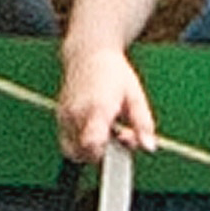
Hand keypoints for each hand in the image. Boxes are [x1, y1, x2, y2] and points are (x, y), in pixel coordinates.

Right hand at [60, 48, 156, 167]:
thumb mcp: (135, 96)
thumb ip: (143, 124)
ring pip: (75, 151)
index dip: (105, 156)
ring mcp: (65, 117)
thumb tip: (149, 147)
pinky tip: (97, 128)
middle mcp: (76, 114)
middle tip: (121, 135)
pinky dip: (82, 144)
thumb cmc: (114, 74)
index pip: (91, 143)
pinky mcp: (60, 118)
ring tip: (108, 131)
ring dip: (92, 150)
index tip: (119, 149)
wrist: (88, 54)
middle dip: (104, 154)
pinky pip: (69, 143)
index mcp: (98, 108)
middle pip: (85, 153)